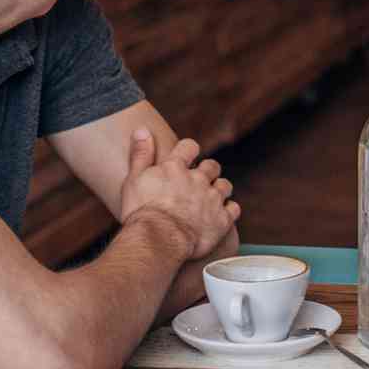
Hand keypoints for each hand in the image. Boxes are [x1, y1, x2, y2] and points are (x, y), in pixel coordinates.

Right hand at [117, 128, 239, 258]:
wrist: (158, 240)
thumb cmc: (141, 212)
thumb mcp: (134, 180)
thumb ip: (140, 154)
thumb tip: (142, 129)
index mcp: (175, 168)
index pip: (189, 146)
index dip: (189, 150)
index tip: (187, 156)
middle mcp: (197, 179)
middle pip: (211, 166)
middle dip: (207, 171)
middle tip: (199, 181)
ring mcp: (212, 199)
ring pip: (225, 185)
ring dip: (219, 189)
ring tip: (211, 198)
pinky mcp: (222, 219)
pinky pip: (234, 209)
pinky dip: (229, 210)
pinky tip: (221, 216)